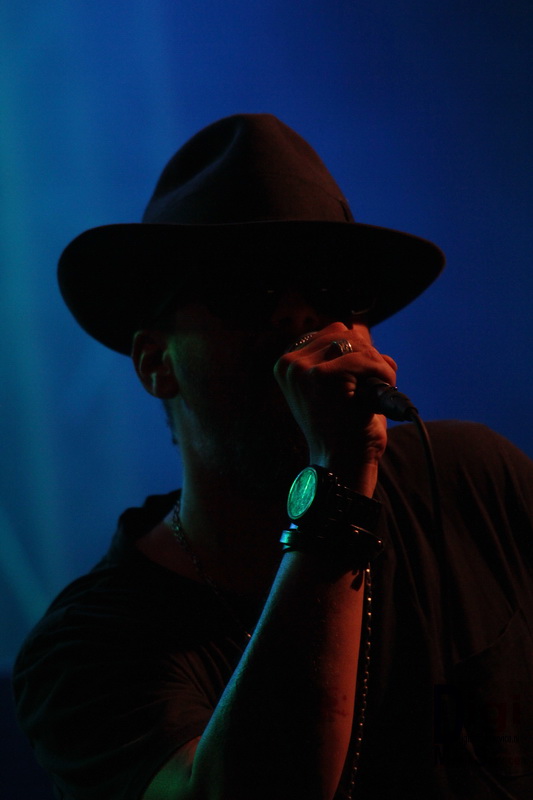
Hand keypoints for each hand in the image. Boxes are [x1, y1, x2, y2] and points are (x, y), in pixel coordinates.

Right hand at [274, 322, 396, 492]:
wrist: (342, 465)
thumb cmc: (343, 431)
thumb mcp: (337, 388)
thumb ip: (344, 357)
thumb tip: (362, 329)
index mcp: (288, 365)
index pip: (332, 333)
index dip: (356, 353)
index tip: (360, 379)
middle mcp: (290, 365)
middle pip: (344, 333)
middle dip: (368, 357)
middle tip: (371, 388)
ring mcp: (304, 370)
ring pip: (358, 345)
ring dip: (377, 367)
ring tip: (373, 395)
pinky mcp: (324, 377)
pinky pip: (368, 359)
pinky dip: (384, 375)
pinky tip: (378, 397)